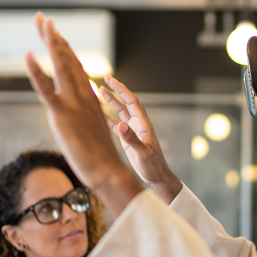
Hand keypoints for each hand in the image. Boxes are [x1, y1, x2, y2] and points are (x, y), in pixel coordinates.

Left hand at [25, 12, 143, 216]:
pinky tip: (28, 55)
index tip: (56, 33)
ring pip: (61, 66)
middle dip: (54, 37)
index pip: (76, 67)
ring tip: (42, 23)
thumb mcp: (90, 132)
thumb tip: (78, 116)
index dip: (64, 48)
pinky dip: (37, 72)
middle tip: (43, 19)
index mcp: (89, 99)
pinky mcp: (62, 116)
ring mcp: (73, 104)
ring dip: (50, 42)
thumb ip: (84, 118)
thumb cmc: (100, 159)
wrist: (108, 171)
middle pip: (67, 60)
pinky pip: (46, 90)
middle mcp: (83, 96)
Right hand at [100, 76, 182, 203]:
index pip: (132, 101)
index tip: (111, 79)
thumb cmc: (153, 166)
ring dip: (111, 102)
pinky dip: (107, 118)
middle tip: (105, 78)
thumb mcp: (143, 153)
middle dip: (116, 91)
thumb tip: (120, 125)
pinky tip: (98, 114)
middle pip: (125, 103)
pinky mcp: (128, 139)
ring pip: (120, 112)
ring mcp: (133, 131)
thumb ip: (132, 139)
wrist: (157, 177)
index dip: (121, 89)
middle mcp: (138, 125)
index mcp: (143, 124)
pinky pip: (116, 125)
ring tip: (99, 91)